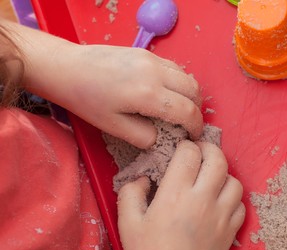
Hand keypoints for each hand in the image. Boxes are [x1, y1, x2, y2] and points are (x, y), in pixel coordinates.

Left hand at [2, 20, 202, 148]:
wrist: (68, 68)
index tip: (193, 136)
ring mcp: (152, 59)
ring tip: (179, 108)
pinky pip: (175, 67)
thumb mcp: (113, 127)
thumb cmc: (87, 100)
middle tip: (188, 123)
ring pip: (187, 76)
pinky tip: (168, 92)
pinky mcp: (147, 52)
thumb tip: (161, 138)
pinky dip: (179, 81)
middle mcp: (155, 72)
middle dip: (197, 110)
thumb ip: (143, 137)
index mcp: (148, 94)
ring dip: (190, 94)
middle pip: (194, 91)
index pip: (187, 111)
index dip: (196, 127)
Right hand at [117, 141, 245, 249]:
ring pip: (234, 181)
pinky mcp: (230, 230)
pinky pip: (241, 205)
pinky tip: (219, 202)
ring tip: (210, 178)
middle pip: (218, 159)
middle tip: (199, 153)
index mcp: (175, 194)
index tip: (180, 151)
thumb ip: (130, 193)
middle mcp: (202, 200)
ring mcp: (221, 215)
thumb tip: (143, 179)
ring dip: (223, 174)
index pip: (189, 154)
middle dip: (208, 149)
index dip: (185, 146)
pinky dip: (233, 198)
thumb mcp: (128, 223)